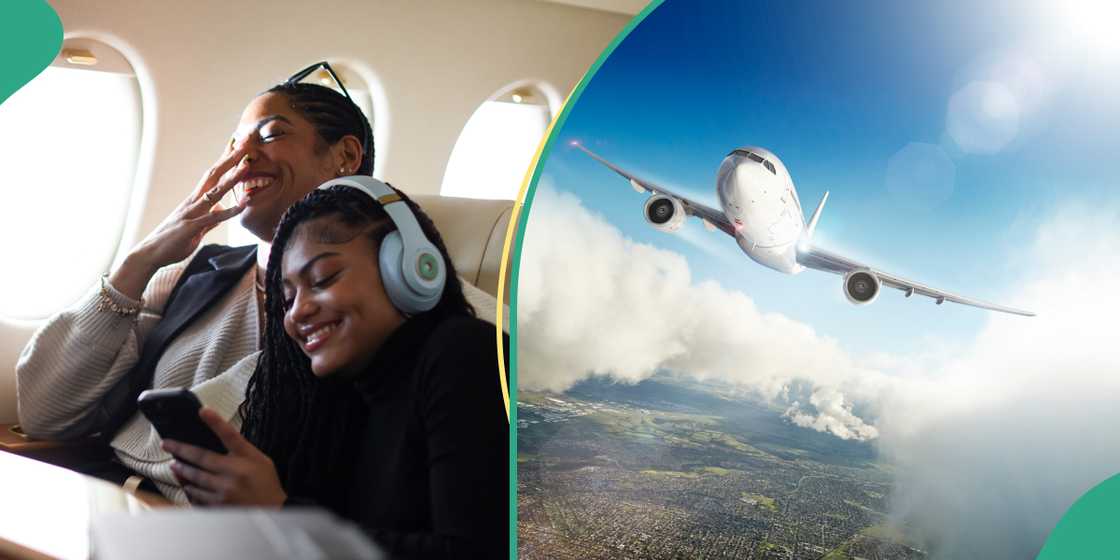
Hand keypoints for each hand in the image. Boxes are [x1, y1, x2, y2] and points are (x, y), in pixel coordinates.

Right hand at [131, 146, 251, 271]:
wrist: (149, 254)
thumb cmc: (171, 243)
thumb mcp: (196, 230)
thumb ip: (210, 220)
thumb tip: (221, 212)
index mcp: (195, 201)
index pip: (213, 176)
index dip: (226, 161)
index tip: (239, 147)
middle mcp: (193, 202)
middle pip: (214, 175)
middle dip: (230, 159)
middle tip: (245, 143)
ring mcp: (191, 213)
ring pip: (214, 192)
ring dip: (231, 179)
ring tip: (246, 165)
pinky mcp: (191, 227)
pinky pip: (214, 217)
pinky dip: (230, 210)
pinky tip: (244, 203)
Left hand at [162, 407, 286, 506]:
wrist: (272, 511)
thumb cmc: (266, 483)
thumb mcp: (261, 460)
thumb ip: (241, 450)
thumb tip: (218, 441)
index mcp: (247, 458)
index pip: (229, 435)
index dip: (216, 422)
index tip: (203, 411)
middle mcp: (234, 473)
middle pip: (202, 458)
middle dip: (181, 450)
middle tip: (167, 444)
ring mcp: (225, 490)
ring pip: (195, 478)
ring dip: (182, 471)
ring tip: (174, 465)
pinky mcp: (219, 505)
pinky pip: (198, 496)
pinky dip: (190, 489)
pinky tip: (186, 484)